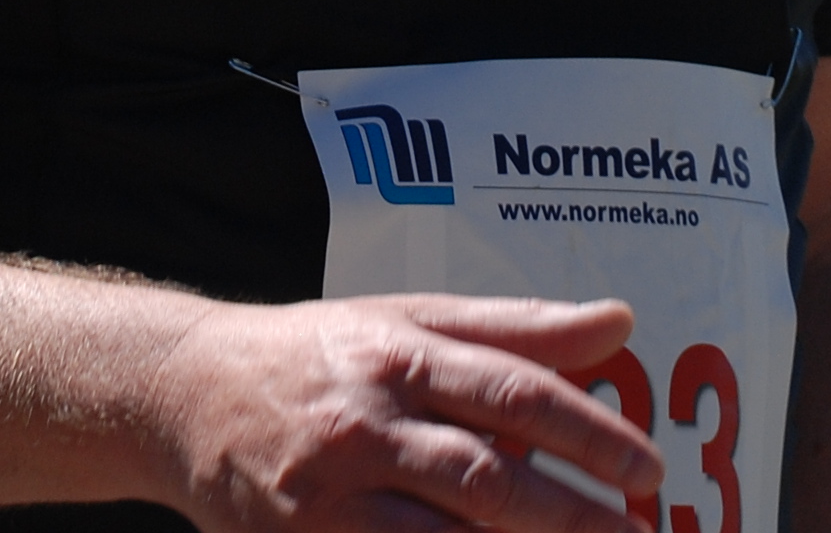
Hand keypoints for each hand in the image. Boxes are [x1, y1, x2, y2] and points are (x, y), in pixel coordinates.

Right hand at [146, 294, 665, 532]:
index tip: (648, 466)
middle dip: (572, 513)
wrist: (182, 393)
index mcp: (398, 353)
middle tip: (637, 531)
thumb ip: (515, 329)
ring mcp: (329, 494)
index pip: (512, 391)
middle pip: (486, 477)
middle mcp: (365, 422)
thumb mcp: (409, 320)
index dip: (589, 431)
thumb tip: (622, 322)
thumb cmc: (318, 354)